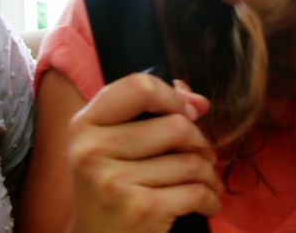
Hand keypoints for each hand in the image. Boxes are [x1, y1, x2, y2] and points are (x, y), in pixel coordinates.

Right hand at [67, 75, 219, 232]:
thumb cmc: (112, 187)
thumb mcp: (114, 146)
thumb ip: (151, 112)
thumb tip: (198, 101)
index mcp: (85, 125)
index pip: (139, 86)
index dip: (173, 96)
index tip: (188, 112)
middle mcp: (93, 150)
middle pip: (176, 125)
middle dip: (199, 142)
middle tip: (201, 157)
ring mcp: (115, 181)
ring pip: (191, 161)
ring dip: (208, 174)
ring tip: (205, 182)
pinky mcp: (141, 209)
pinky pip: (196, 191)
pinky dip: (210, 198)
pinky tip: (206, 202)